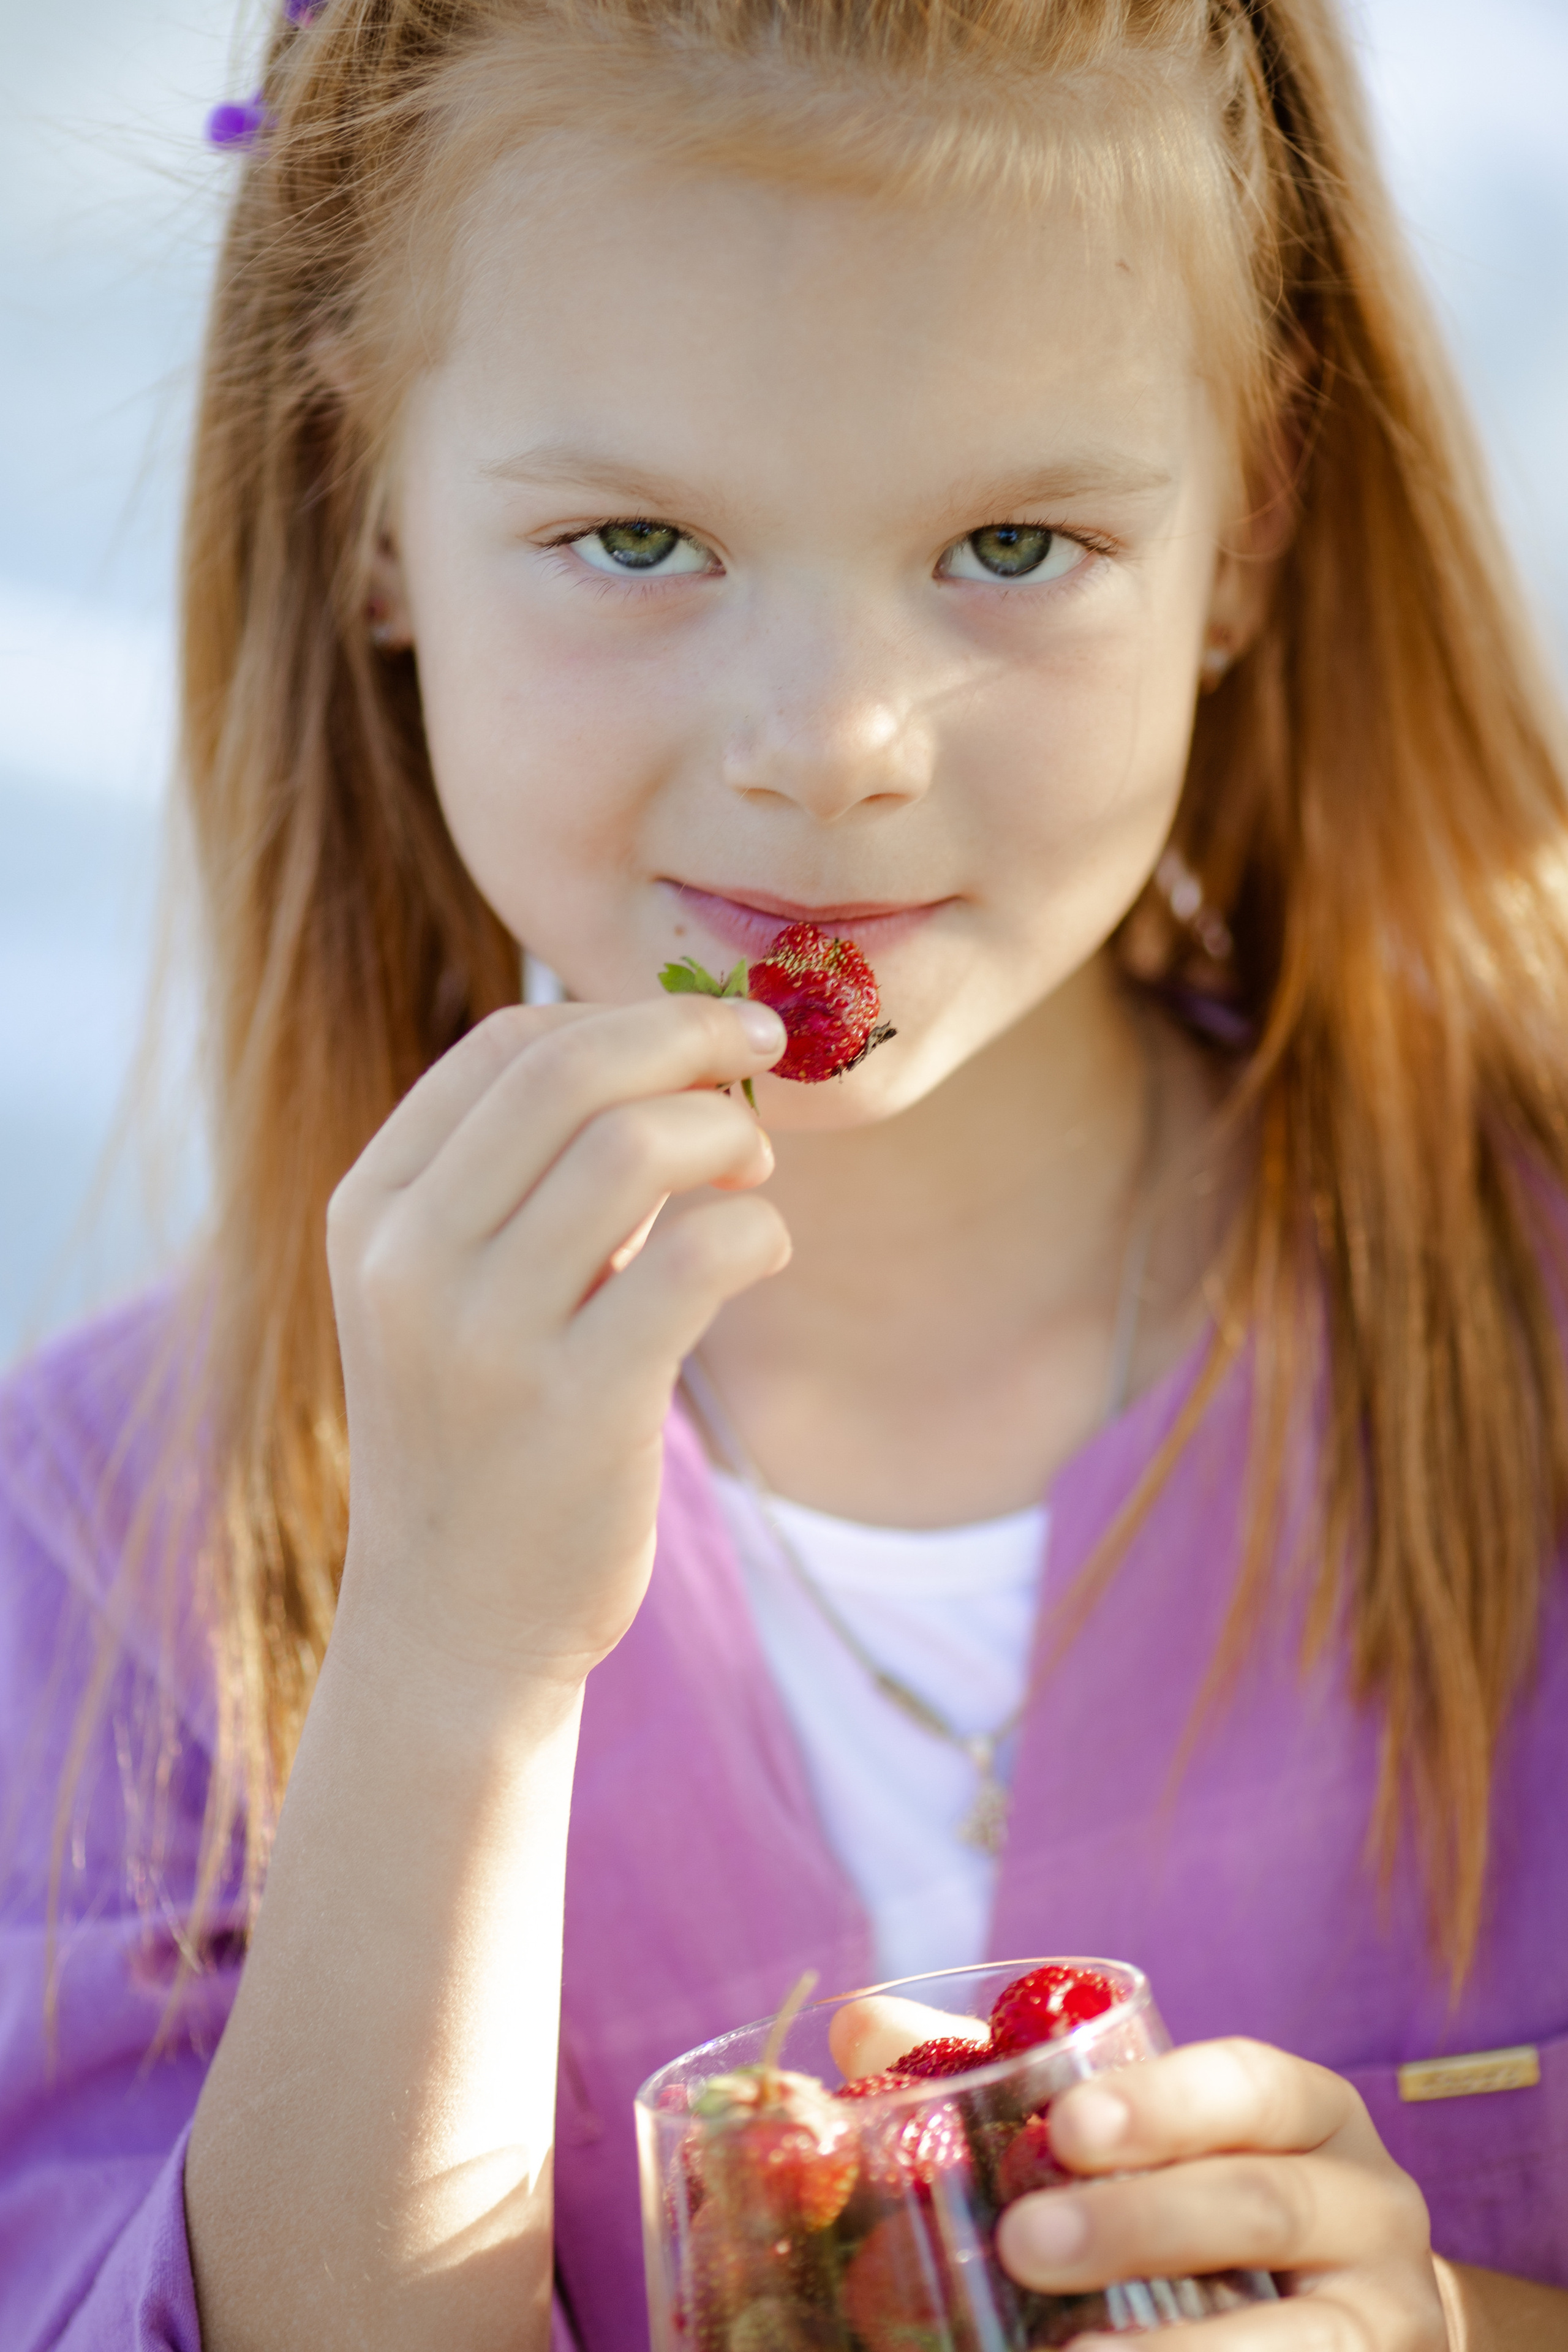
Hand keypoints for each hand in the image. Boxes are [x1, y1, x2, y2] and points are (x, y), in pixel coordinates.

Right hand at [326, 992, 789, 1693]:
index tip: (702, 1037)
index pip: (506, 1047)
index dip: (625, 1015)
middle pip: (569, 1070)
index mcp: (372, 1211)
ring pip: (635, 1146)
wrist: (456, 1622)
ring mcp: (485, 1337)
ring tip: (752, 1174)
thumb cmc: (483, 1431)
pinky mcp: (577, 1410)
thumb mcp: (453, 1292)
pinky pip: (696, 1258)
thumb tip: (675, 1054)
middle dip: (691, 1034)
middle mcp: (409, 1260)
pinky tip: (760, 1251)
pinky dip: (756, 1229)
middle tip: (763, 1052)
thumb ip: (531, 1177)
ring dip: (726, 1135)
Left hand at [995, 2038, 1449, 2346]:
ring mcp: (1385, 2320)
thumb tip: (862, 2024)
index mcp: (1313, 2115)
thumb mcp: (1146, 2135)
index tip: (1064, 2127)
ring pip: (1297, 2338)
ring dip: (1178, 2351)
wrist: (1344, 2329)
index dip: (1163, 2103)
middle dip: (1138, 2226)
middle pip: (1260, 2207)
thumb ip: (1014, 2081)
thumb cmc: (1207, 2206)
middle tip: (1024, 2245)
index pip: (1251, 2086)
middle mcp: (1370, 2207)